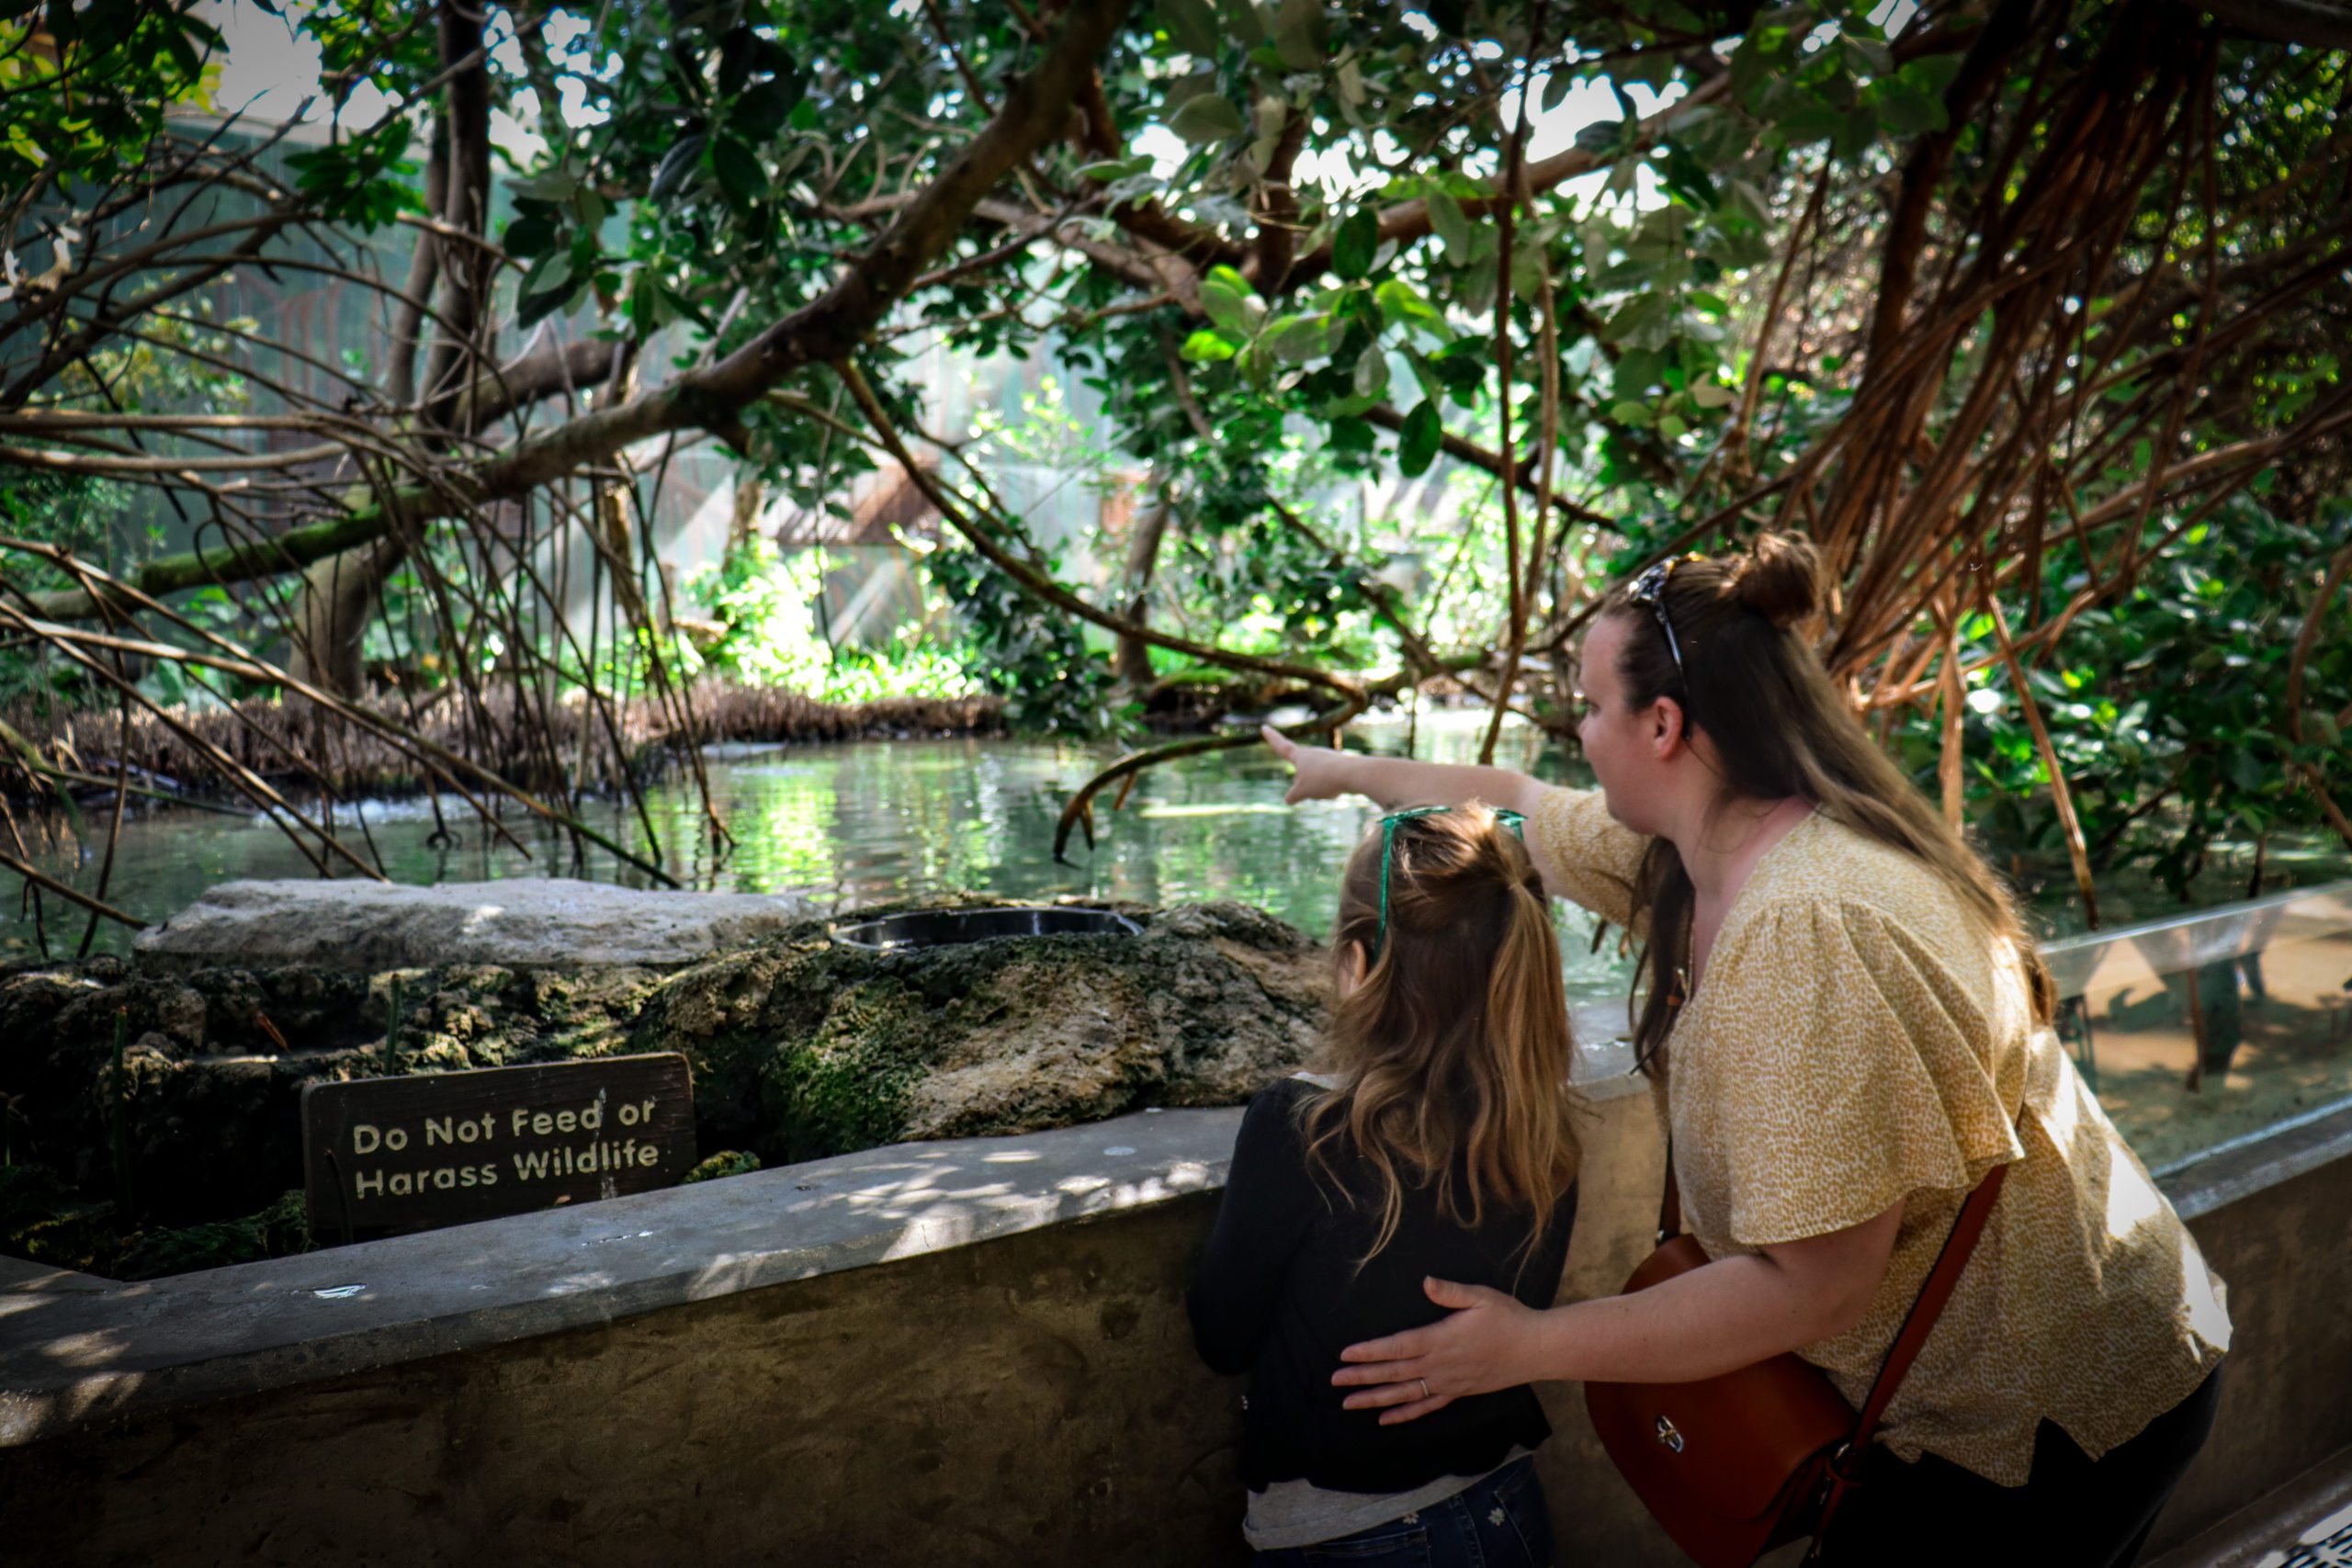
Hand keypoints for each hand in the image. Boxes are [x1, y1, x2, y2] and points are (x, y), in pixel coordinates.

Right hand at [1260, 724, 1353, 804]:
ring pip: (1317, 778)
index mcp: (1299, 756)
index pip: (1281, 746)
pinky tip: (1339, 788)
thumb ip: (1293, 796)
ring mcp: (1327, 757)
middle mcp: (1312, 753)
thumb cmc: (1324, 780)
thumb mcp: (1303, 792)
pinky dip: (1331, 786)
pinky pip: (1331, 779)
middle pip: (1302, 771)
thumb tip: (1288, 799)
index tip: (1264, 727)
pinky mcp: (1340, 763)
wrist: (1354, 774)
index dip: (1272, 738)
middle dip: (1305, 782)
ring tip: (1328, 789)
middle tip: (1310, 789)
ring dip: (1320, 787)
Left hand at [1332, 1278, 1544, 1425]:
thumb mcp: (1480, 1297)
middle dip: (1362, 1377)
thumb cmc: (1508, 1318)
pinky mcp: (1458, 1392)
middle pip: (1394, 1374)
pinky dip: (1404, 1414)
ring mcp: (1448, 1383)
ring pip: (1405, 1394)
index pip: (1397, 1347)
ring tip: (1349, 1403)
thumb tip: (1426, 1282)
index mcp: (1440, 1339)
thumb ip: (1450, 1292)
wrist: (1535, 1350)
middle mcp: (1440, 1365)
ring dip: (1375, 1399)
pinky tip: (1385, 1420)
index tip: (1346, 1355)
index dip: (1370, 1352)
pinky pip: (1426, 1407)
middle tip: (1335, 1380)